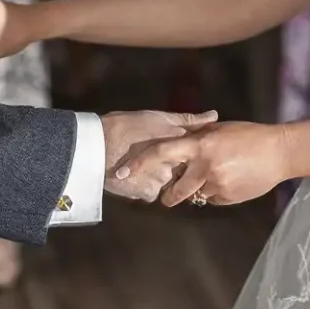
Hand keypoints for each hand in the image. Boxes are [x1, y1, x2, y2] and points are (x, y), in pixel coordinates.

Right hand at [101, 110, 218, 200]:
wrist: (96, 146)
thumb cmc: (126, 126)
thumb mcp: (158, 117)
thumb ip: (188, 119)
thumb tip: (214, 115)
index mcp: (180, 143)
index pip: (197, 153)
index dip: (190, 153)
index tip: (183, 152)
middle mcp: (175, 163)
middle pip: (183, 170)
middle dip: (174, 167)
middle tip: (155, 158)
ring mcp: (163, 180)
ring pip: (167, 183)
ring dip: (158, 178)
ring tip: (141, 167)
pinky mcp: (148, 193)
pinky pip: (152, 193)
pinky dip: (144, 187)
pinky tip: (134, 177)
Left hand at [117, 122, 290, 207]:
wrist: (280, 152)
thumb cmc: (249, 136)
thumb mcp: (219, 131)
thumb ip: (196, 135)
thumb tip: (177, 136)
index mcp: (199, 144)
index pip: (161, 152)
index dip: (140, 163)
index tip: (122, 172)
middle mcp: (204, 166)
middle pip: (176, 189)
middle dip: (169, 195)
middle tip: (167, 196)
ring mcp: (216, 184)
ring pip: (196, 195)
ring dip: (200, 190)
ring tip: (221, 176)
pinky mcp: (227, 197)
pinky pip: (212, 199)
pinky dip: (216, 193)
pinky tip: (233, 180)